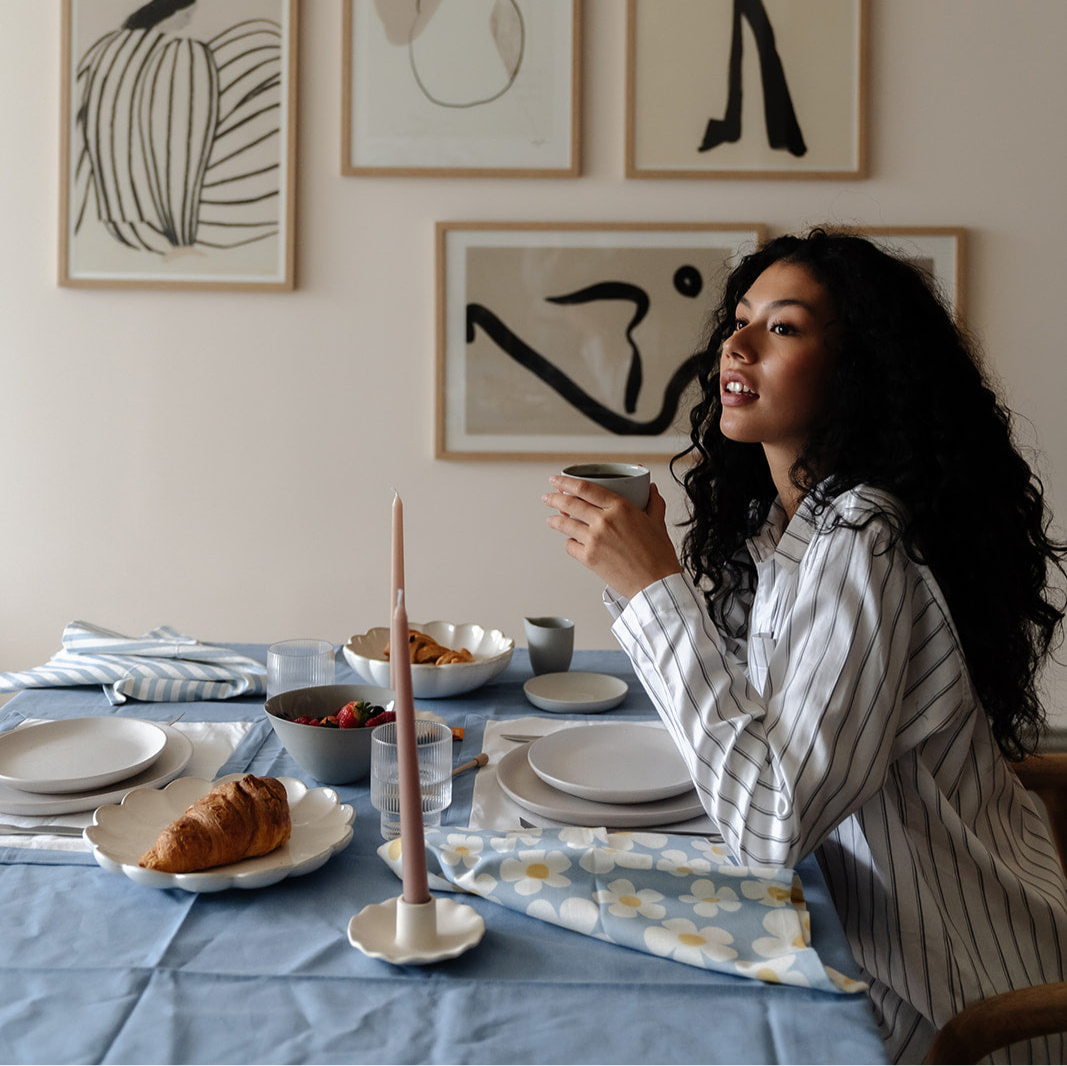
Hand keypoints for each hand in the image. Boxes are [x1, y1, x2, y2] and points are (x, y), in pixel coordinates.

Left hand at [543, 475, 682, 598]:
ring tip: (551, 519)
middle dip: (554, 498)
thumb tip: (651, 489)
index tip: (557, 480)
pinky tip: (570, 541)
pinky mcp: (589, 558)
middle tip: (548, 497)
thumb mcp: (658, 523)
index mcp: (621, 507)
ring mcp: (594, 539)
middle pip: (569, 503)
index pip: (586, 488)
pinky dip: (568, 542)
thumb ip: (653, 503)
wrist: (656, 583)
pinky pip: (570, 546)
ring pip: (565, 524)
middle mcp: (604, 521)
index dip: (566, 483)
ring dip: (555, 520)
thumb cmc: (658, 556)